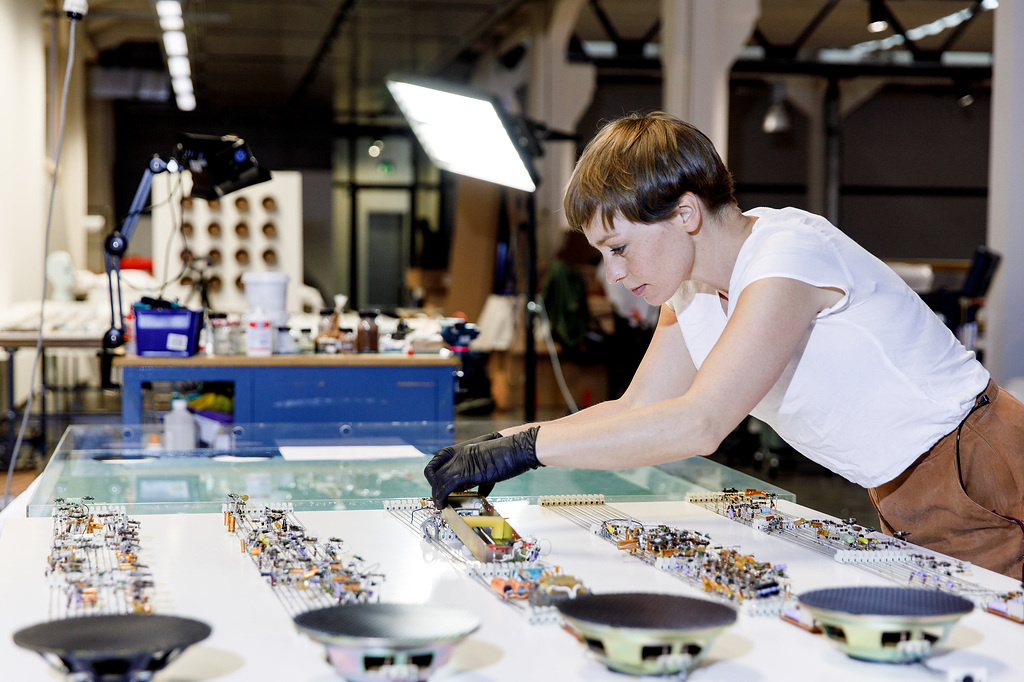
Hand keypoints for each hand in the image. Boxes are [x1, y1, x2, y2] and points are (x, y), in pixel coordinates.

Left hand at [425, 427, 541, 507]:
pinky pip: (447, 487)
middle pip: (436, 473)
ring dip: (437, 495)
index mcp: (464, 450)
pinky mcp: (467, 472)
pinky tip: (444, 505)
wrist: (518, 448)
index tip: (439, 488)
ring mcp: (462, 462)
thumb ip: (481, 477)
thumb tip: (481, 492)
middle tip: (439, 500)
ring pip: (439, 481)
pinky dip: (442, 497)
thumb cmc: (509, 456)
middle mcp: (460, 455)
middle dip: (435, 488)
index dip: (436, 476)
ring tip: (441, 506)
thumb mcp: (490, 465)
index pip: (439, 461)